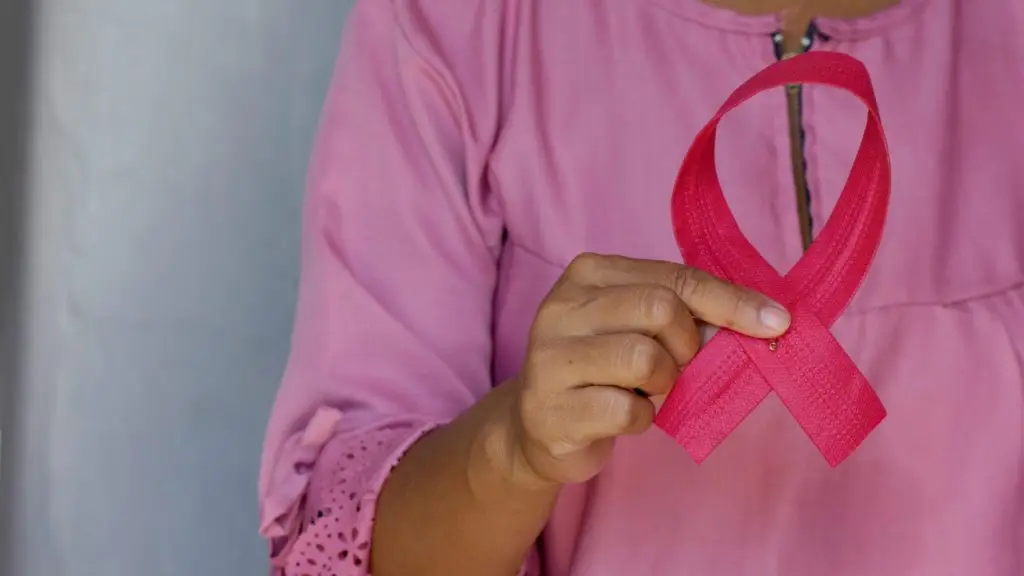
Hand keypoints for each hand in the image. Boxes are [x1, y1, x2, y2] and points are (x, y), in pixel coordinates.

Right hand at [507, 253, 789, 486]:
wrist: (538, 426)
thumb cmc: (602, 370)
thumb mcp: (638, 327)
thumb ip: (686, 315)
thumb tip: (762, 322)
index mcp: (588, 274)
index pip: (675, 278)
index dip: (732, 301)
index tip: (777, 322)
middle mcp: (561, 307)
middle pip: (661, 309)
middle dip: (688, 346)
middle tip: (680, 367)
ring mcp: (549, 358)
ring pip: (644, 358)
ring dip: (664, 383)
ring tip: (645, 390)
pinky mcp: (550, 410)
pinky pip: (626, 411)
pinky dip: (642, 419)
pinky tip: (624, 416)